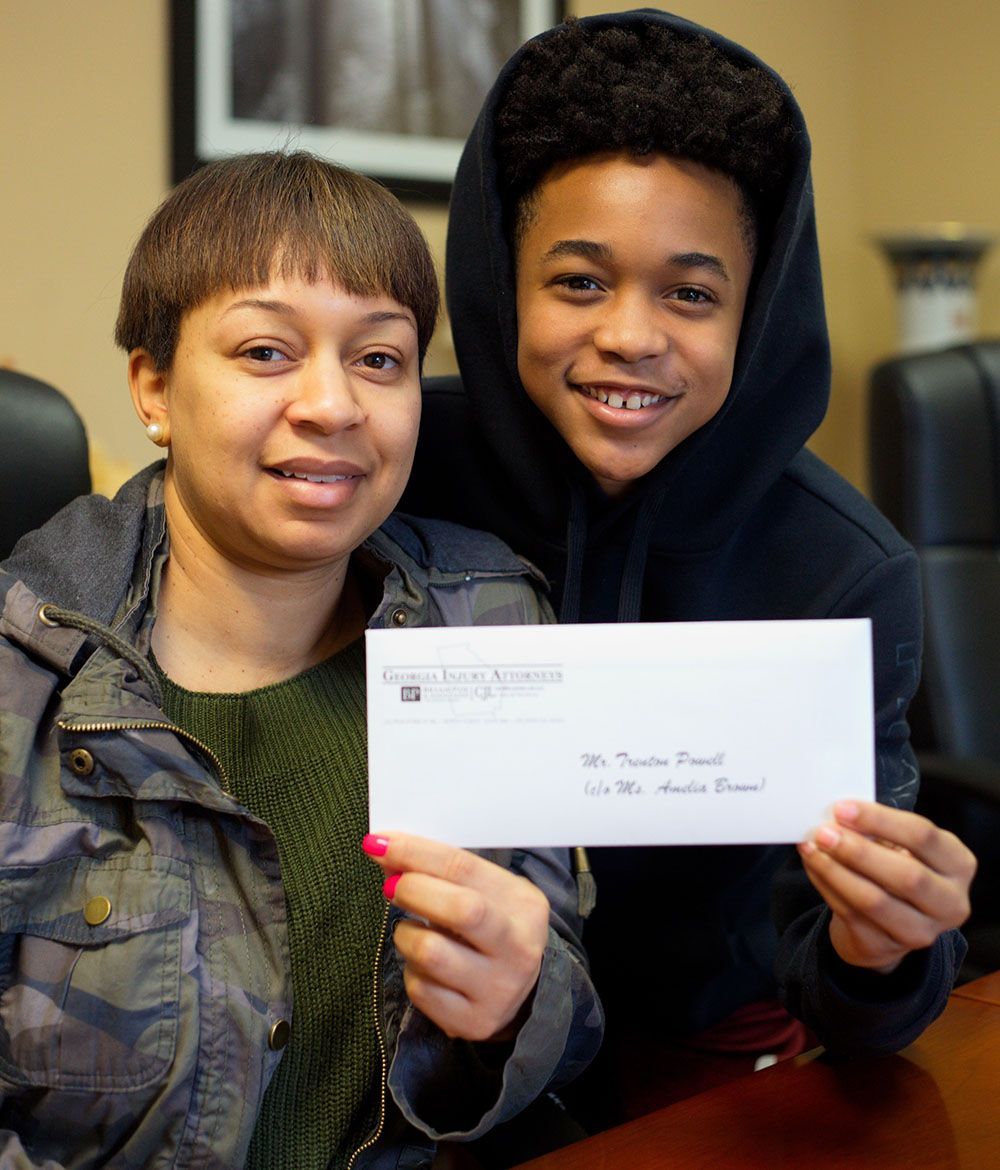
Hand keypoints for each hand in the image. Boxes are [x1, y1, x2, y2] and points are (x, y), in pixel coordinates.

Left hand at [363, 832, 549, 1041]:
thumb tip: (386, 851)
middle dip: (413, 890)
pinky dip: (411, 971)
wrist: (524, 995)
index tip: (379, 843)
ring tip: (412, 929)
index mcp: (525, 905)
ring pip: (430, 952)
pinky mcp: (474, 1021)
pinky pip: (421, 990)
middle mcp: (518, 948)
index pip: (464, 868)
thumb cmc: (493, 928)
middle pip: (459, 910)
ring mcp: (498, 989)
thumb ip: (443, 873)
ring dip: (406, 934)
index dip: (416, 852)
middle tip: (392, 886)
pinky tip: (423, 965)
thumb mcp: (486, 893)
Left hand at [798, 800, 975, 973]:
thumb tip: (837, 817)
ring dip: (835, 870)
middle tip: (824, 832)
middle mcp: (949, 903)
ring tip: (811, 847)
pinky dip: (825, 885)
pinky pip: (850, 914)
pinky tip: (812, 865)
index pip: (923, 837)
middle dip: (858, 851)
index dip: (880, 820)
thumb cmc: (896, 867)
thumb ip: (878, 830)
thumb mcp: (901, 845)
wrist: (888, 922)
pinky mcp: (886, 947)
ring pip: (874, 900)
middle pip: (906, 876)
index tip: (842, 808)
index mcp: (958, 864)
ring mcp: (921, 932)